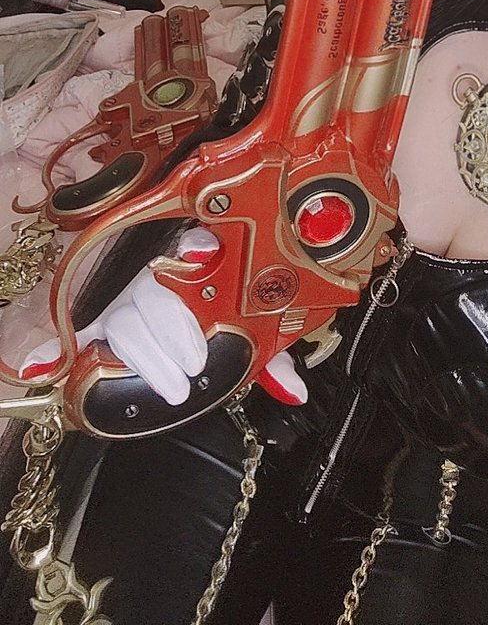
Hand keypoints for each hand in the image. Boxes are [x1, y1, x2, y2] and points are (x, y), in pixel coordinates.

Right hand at [20, 227, 308, 407]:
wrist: (184, 350)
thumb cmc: (218, 334)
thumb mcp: (249, 343)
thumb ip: (272, 360)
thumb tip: (295, 391)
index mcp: (199, 270)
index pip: (194, 246)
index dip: (196, 247)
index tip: (203, 251)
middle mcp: (158, 278)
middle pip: (156, 289)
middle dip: (176, 324)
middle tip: (197, 360)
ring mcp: (125, 302)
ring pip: (125, 319)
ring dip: (147, 353)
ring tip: (176, 387)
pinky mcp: (97, 329)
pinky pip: (78, 336)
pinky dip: (54, 349)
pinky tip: (42, 364)